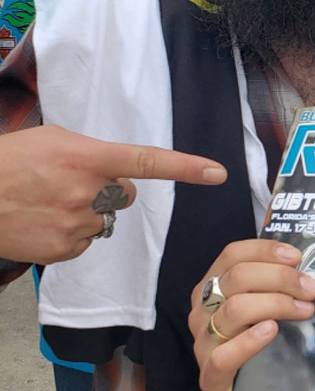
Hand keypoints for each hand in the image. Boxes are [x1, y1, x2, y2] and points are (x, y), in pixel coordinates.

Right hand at [0, 126, 226, 263]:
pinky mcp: (66, 249)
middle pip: (125, 194)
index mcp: (86, 157)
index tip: (218, 173)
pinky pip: (87, 241)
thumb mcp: (51, 140)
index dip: (185, 167)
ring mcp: (78, 223)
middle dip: (108, 189)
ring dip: (87, 211)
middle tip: (69, 182)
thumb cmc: (9, 162)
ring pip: (105, 219)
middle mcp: (88, 191)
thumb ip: (90, 152)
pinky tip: (44, 221)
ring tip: (48, 202)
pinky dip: (71, 233)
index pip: (147, 161)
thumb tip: (116, 168)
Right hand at [188, 240, 314, 390]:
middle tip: (310, 289)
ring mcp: (203, 342)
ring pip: (235, 309)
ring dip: (276, 304)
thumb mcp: (260, 307)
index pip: (232, 255)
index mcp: (211, 287)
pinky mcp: (209, 375)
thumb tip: (303, 269)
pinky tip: (271, 331)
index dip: (265, 251)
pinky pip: (224, 355)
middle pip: (238, 278)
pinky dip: (249, 341)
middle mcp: (202, 310)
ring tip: (303, 310)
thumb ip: (273, 286)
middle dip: (281, 278)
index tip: (296, 258)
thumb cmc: (255, 344)